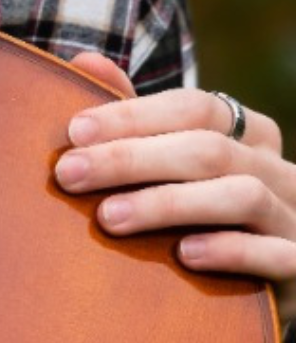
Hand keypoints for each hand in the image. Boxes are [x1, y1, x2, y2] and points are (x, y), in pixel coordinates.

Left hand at [55, 53, 295, 286]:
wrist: (270, 281)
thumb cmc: (206, 215)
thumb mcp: (174, 162)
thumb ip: (136, 118)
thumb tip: (86, 61)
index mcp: (250, 134)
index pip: (195, 107)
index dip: (133, 115)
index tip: (74, 131)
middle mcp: (278, 169)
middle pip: (208, 149)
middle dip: (131, 158)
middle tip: (69, 175)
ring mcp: (294, 217)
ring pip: (242, 195)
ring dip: (169, 203)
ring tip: (108, 218)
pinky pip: (275, 255)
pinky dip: (229, 250)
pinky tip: (183, 255)